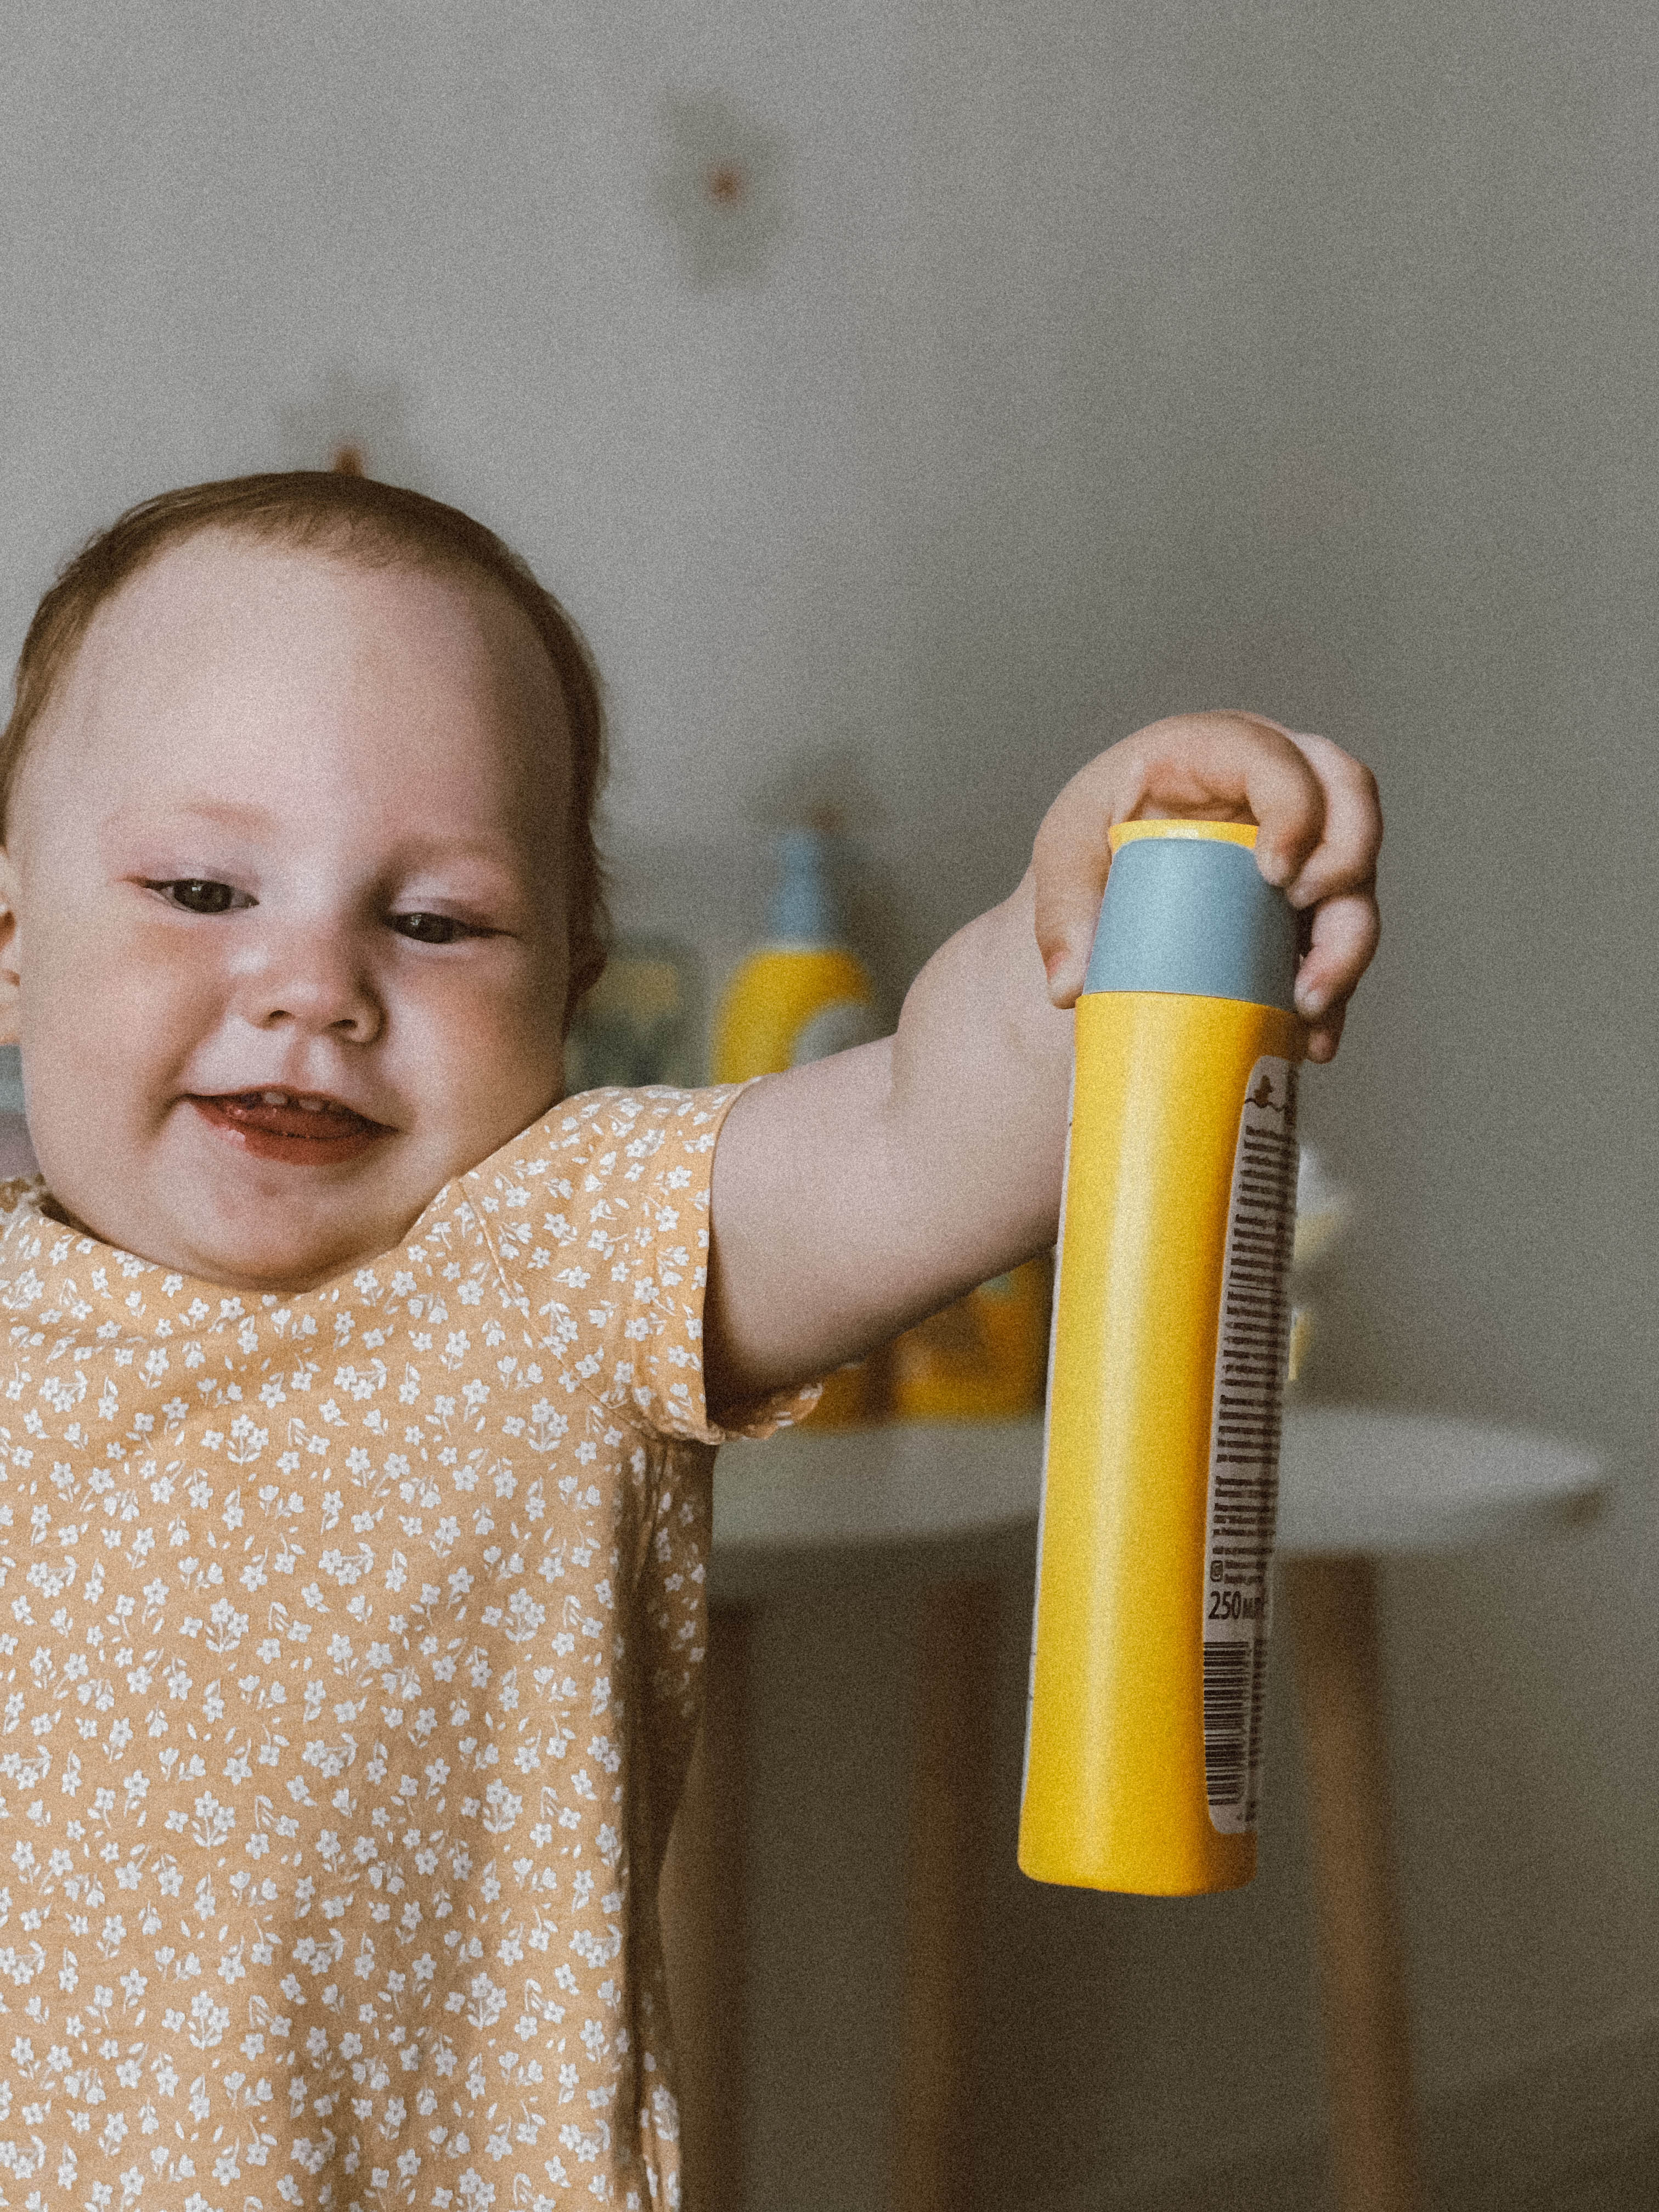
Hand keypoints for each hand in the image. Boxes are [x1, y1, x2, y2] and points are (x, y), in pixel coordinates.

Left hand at [1030, 711, 1381, 1062]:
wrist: (1110, 875)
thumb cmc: (1095, 836)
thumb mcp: (1064, 854)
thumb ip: (1061, 912)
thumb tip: (1069, 986)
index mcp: (1216, 750)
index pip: (1277, 758)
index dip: (1295, 807)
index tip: (1275, 871)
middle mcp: (1280, 784)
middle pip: (1350, 800)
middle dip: (1344, 863)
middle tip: (1305, 914)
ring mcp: (1307, 843)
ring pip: (1359, 879)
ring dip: (1347, 943)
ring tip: (1307, 1005)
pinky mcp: (1314, 902)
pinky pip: (1341, 940)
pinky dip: (1333, 989)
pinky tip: (1312, 1039)